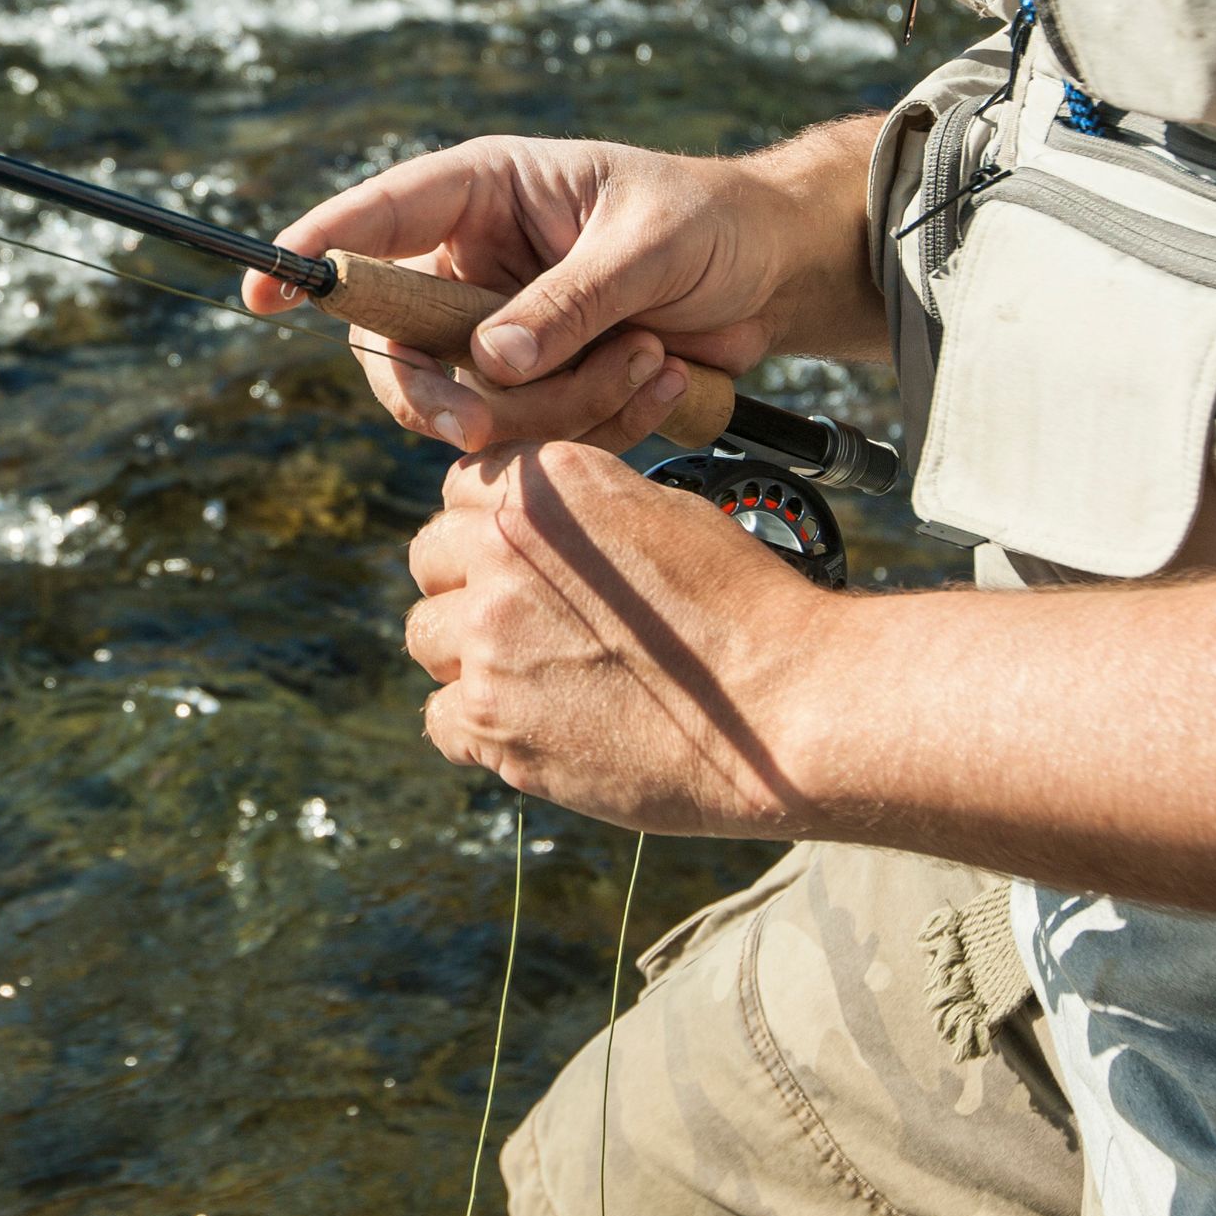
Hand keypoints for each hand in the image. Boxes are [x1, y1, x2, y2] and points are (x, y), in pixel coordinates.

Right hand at [241, 124, 880, 451]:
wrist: (777, 273)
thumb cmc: (712, 222)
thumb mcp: (646, 247)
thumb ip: (568, 302)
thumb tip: (489, 364)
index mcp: (483, 192)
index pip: (375, 219)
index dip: (314, 253)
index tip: (260, 292)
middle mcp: (473, 261)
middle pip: (397, 344)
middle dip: (445, 393)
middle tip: (487, 422)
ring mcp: (500, 330)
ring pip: (466, 403)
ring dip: (557, 406)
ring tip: (651, 361)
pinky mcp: (538, 385)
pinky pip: (526, 434)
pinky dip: (593, 426)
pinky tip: (664, 380)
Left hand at [402, 444, 834, 834]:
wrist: (789, 703)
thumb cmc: (745, 608)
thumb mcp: (661, 512)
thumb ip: (578, 510)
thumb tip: (535, 526)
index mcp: (545, 489)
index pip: (460, 489)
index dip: (487, 523)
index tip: (513, 556)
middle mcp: (502, 553)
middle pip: (429, 560)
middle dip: (465, 585)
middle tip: (520, 619)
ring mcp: (490, 641)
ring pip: (426, 639)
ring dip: (465, 654)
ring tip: (530, 675)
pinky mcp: (494, 723)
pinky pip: (441, 719)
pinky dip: (474, 727)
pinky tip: (530, 725)